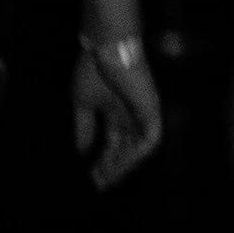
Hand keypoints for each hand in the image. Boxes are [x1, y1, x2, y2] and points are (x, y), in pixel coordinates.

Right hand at [72, 39, 161, 190]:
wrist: (106, 48)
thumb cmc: (94, 70)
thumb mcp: (83, 105)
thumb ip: (84, 129)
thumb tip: (82, 153)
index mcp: (118, 113)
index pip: (114, 144)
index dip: (104, 161)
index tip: (91, 178)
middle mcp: (133, 115)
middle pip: (127, 149)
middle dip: (114, 168)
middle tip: (99, 184)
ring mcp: (144, 113)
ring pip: (138, 148)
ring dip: (124, 165)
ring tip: (107, 177)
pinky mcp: (152, 109)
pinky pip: (149, 139)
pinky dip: (136, 154)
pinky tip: (121, 164)